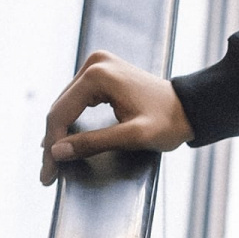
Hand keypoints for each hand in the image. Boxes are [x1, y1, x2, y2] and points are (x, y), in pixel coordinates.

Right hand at [40, 51, 192, 183]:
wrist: (191, 108)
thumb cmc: (170, 122)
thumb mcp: (133, 136)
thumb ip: (94, 143)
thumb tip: (57, 152)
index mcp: (98, 74)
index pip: (61, 113)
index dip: (52, 146)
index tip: (48, 173)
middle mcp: (95, 64)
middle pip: (60, 108)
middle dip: (53, 142)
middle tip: (47, 173)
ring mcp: (98, 66)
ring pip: (66, 105)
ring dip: (59, 133)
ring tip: (52, 163)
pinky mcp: (103, 73)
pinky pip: (78, 100)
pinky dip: (71, 122)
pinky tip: (64, 141)